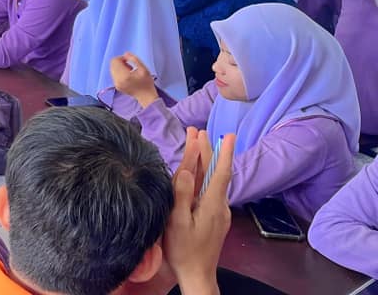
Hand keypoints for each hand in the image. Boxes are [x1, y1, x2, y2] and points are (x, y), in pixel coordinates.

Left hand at [109, 53, 157, 106]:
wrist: (146, 96)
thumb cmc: (147, 82)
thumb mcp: (144, 68)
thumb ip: (134, 59)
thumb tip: (125, 54)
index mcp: (124, 76)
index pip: (115, 61)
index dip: (122, 58)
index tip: (129, 62)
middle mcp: (118, 80)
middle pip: (112, 64)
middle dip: (120, 63)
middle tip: (130, 67)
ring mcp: (116, 84)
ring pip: (112, 69)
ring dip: (119, 68)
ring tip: (129, 72)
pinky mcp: (116, 86)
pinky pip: (114, 75)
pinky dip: (119, 73)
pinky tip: (128, 76)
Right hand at [164, 130, 234, 294]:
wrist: (197, 276)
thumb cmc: (184, 251)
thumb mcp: (177, 223)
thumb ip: (181, 196)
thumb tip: (185, 170)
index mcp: (211, 205)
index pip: (220, 173)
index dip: (223, 153)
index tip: (228, 135)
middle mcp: (218, 205)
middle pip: (214, 173)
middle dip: (208, 150)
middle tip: (198, 130)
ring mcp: (217, 212)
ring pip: (211, 180)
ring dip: (203, 161)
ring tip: (195, 143)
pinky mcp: (213, 217)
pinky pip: (207, 189)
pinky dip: (201, 174)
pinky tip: (194, 171)